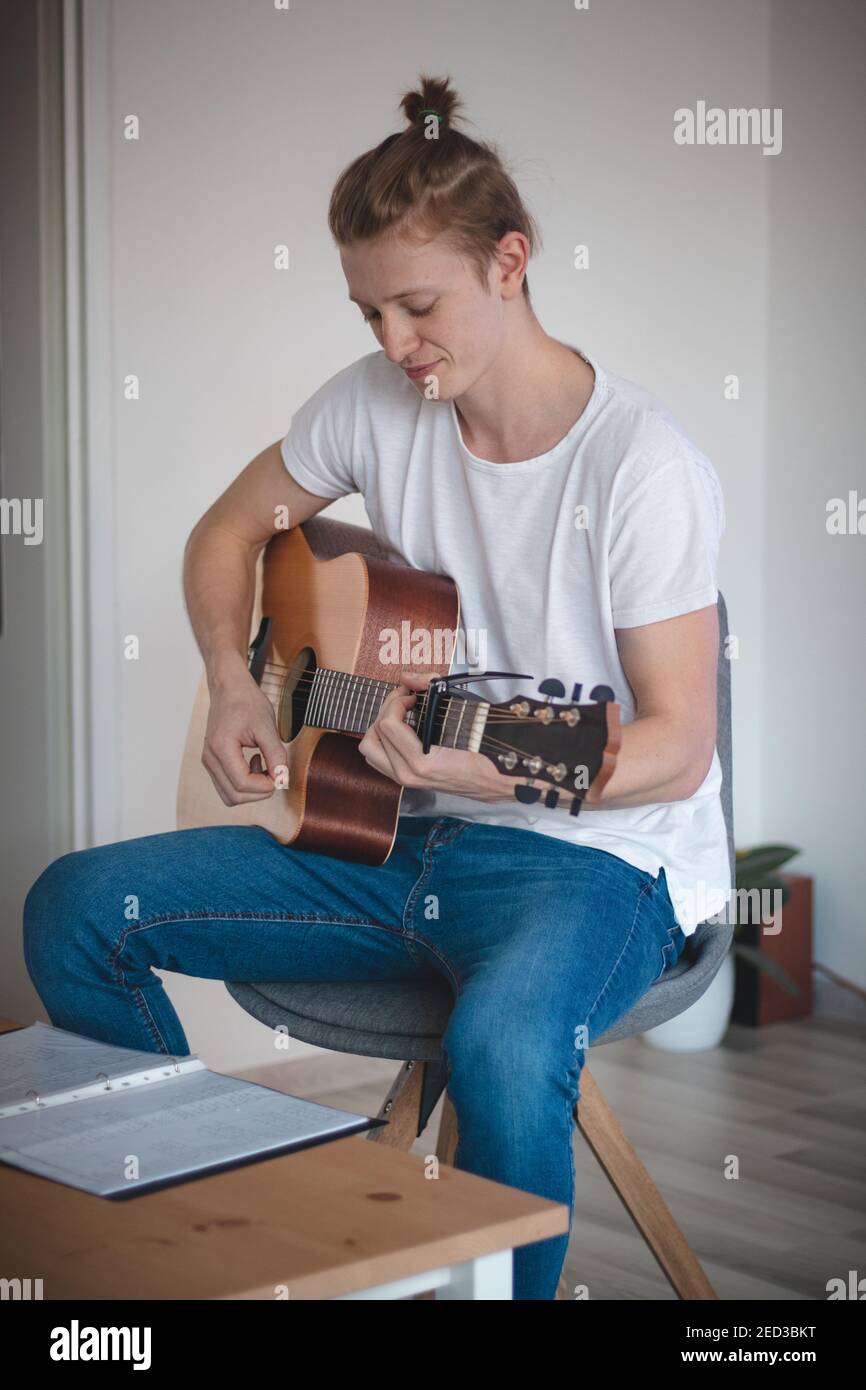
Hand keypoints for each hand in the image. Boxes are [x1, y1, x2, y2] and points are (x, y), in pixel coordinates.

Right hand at [201, 669, 287, 806]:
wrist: (229, 688)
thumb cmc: (247, 702)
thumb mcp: (267, 726)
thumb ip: (276, 755)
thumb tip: (282, 780)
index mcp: (221, 747)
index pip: (242, 784)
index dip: (265, 785)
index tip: (279, 773)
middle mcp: (210, 758)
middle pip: (235, 796)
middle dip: (260, 791)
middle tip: (274, 771)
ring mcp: (208, 761)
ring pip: (229, 796)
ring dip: (251, 789)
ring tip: (263, 764)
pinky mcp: (212, 762)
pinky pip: (227, 786)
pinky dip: (244, 784)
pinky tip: (254, 763)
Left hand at [357, 670, 534, 804]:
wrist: (500, 780)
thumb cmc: (487, 748)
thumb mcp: (464, 711)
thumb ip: (432, 687)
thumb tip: (408, 677)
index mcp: (421, 762)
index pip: (387, 724)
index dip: (396, 700)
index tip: (412, 693)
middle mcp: (409, 775)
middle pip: (373, 735)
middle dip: (386, 710)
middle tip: (405, 698)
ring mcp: (407, 780)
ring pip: (371, 750)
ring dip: (381, 726)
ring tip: (401, 713)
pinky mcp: (409, 780)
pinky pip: (381, 758)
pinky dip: (385, 740)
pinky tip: (403, 728)